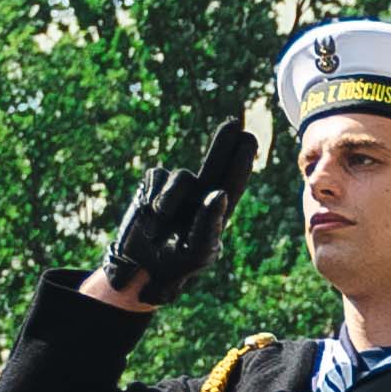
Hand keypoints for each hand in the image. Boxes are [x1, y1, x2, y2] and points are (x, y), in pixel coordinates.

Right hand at [96, 113, 258, 307]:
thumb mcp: (198, 252)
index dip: (241, 161)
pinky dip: (151, 198)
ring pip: (180, 177)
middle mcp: (200, 194)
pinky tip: (148, 219)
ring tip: (158, 228)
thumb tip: (219, 193)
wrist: (142, 267)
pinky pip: (155, 178)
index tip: (249, 139)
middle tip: (234, 124)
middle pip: (215, 162)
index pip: (233, 181)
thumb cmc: (178, 264)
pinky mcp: (152, 186)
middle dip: (224, 143)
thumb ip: (210, 224)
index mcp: (218, 210)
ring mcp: (176, 189)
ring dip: (169, 201)